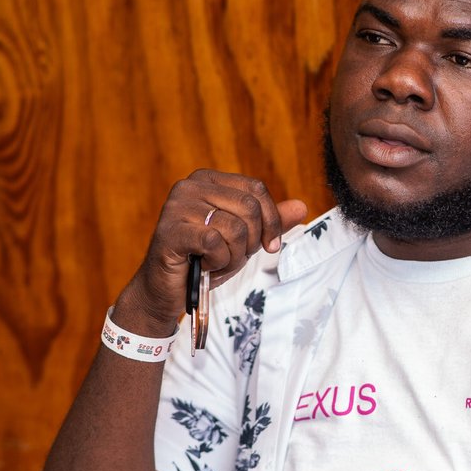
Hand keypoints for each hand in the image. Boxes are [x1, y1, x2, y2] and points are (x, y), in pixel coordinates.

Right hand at [114, 170, 308, 335]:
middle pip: (248, 207)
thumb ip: (268, 222)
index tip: (270, 246)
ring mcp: (177, 207)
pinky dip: (217, 262)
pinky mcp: (171, 231)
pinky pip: (215, 243)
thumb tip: (302, 206)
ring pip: (234, 227)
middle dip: (251, 241)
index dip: (271, 220)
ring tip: (216, 262)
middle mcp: (190, 186)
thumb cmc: (205, 260)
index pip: (256, 189)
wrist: (168, 290)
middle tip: (234, 257)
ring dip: (233, 256)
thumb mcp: (243, 239)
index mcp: (208, 180)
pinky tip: (204, 266)